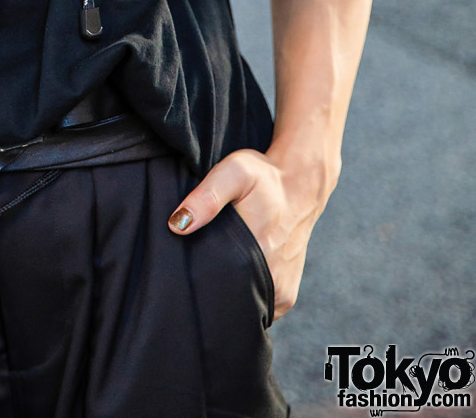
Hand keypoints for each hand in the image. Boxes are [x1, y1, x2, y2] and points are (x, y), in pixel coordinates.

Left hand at [165, 147, 330, 319]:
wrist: (302, 185)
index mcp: (257, 255)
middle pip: (227, 300)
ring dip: (229, 293)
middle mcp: (273, 282)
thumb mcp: (234, 172)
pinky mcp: (286, 296)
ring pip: (243, 306)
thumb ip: (207, 198)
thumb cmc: (265, 177)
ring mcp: (281, 293)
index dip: (196, 281)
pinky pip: (258, 306)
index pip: (214, 288)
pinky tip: (237, 273)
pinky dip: (245, 295)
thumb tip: (178, 224)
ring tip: (220, 264)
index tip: (185, 269)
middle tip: (201, 263)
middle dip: (210, 288)